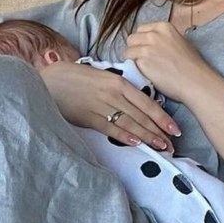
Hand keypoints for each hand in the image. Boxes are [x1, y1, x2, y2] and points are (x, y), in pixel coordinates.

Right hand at [38, 61, 179, 151]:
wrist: (49, 81)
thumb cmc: (74, 77)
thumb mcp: (100, 75)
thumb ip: (117, 87)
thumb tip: (134, 100)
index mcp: (118, 82)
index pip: (146, 102)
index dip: (162, 117)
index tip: (174, 128)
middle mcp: (113, 94)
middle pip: (141, 115)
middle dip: (158, 131)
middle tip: (172, 144)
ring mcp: (101, 106)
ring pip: (129, 123)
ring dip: (146, 136)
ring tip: (160, 146)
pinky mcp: (88, 117)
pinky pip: (110, 127)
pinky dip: (123, 136)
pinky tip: (136, 143)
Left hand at [123, 23, 211, 103]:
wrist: (195, 81)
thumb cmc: (192, 65)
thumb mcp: (180, 41)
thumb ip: (164, 39)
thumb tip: (151, 44)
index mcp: (164, 27)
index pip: (141, 30)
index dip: (141, 41)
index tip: (145, 49)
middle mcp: (153, 35)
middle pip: (131, 39)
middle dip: (134, 49)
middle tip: (142, 60)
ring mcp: (146, 48)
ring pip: (127, 51)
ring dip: (132, 60)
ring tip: (143, 69)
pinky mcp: (142, 62)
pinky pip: (129, 64)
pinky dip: (133, 69)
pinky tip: (144, 74)